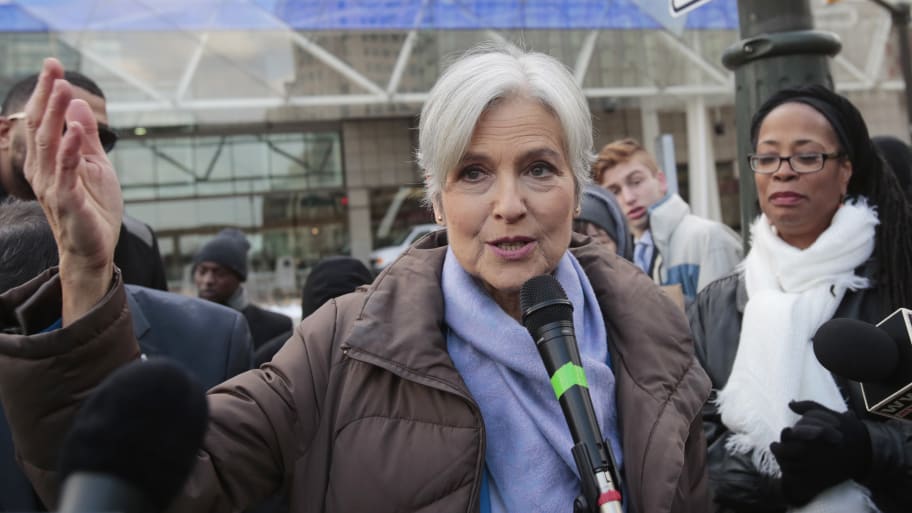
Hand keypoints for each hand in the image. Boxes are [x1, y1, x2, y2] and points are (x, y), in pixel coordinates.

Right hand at [23, 58, 122, 324]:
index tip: (53, 65)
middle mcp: (44, 171)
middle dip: (47, 96)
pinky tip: (76, 130)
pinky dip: (71, 150)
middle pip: (42, 127)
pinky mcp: (67, 202)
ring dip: (57, 116)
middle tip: (52, 68)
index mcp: (50, 160)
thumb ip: (87, 138)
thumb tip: (78, 104)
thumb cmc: (94, 208)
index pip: (45, 121)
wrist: (95, 250)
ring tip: (64, 89)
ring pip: (50, 145)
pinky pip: (66, 173)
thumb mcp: (96, 165)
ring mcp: (53, 186)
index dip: (47, 93)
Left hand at [769, 400, 870, 505]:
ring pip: (791, 468)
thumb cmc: (846, 430)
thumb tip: (790, 403)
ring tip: (781, 457)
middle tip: (775, 446)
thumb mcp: (830, 414)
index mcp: (815, 436)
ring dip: (783, 462)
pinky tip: (791, 468)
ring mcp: (818, 469)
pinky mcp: (822, 480)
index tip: (784, 432)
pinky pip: (800, 481)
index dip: (784, 436)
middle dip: (778, 450)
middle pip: (787, 454)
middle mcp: (815, 453)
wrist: (867, 451)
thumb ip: (808, 407)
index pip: (790, 437)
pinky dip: (793, 476)